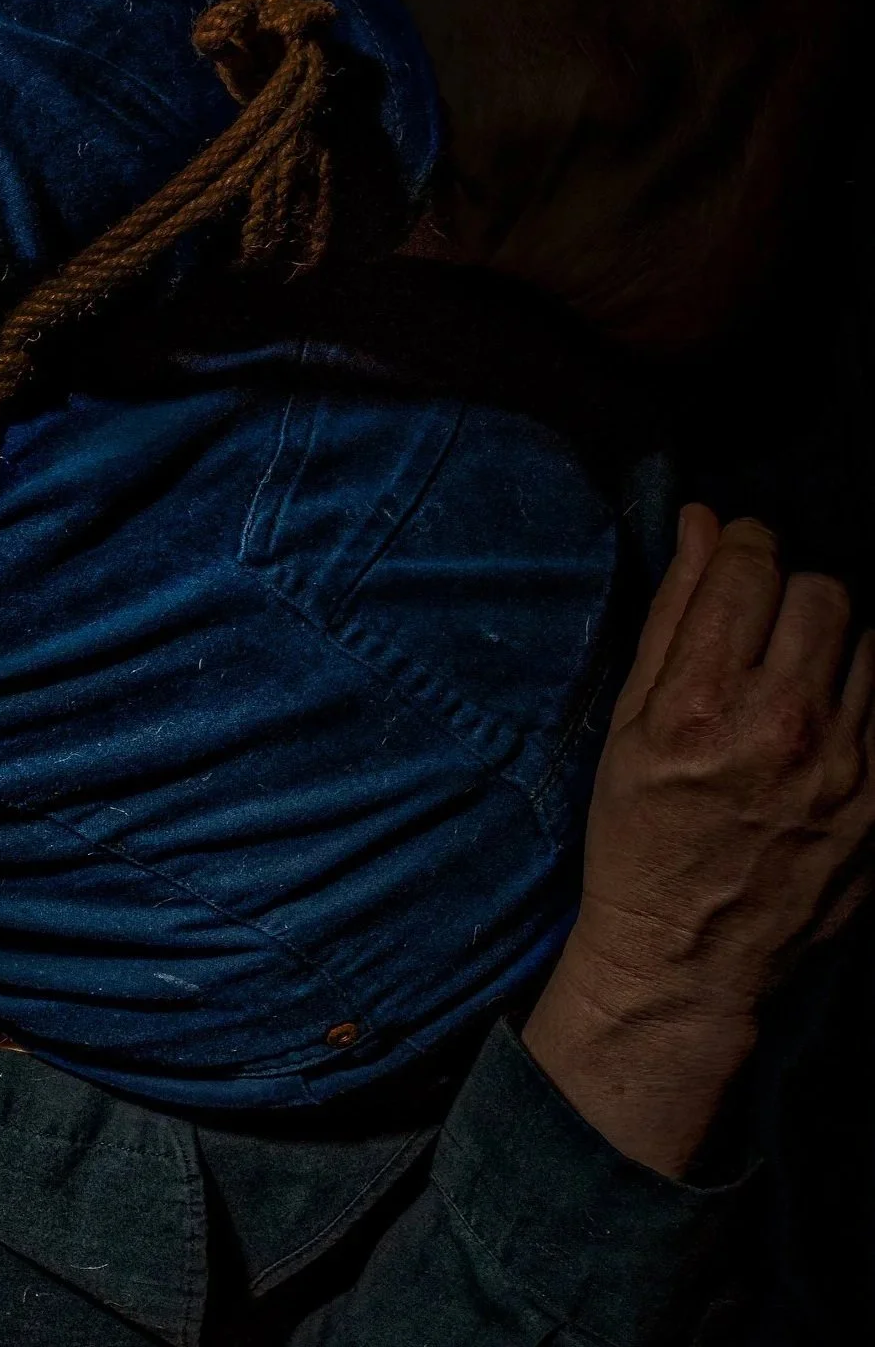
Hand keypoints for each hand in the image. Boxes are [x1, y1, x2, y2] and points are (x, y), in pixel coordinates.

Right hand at [523, 505, 874, 1175]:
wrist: (688, 956)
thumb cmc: (640, 831)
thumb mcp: (629, 720)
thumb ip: (672, 616)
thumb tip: (704, 524)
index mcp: (699, 703)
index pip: (751, 568)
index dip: (746, 542)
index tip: (739, 550)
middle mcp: (781, 727)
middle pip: (825, 593)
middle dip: (795, 588)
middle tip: (770, 618)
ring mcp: (846, 769)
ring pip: (872, 642)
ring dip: (837, 639)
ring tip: (803, 668)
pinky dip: (865, 694)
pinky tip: (832, 713)